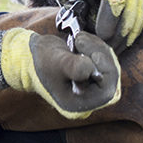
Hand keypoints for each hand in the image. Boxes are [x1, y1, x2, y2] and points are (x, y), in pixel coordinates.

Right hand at [0, 28, 120, 118]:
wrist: (32, 54)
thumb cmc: (42, 61)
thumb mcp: (57, 63)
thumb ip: (75, 68)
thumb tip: (93, 69)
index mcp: (79, 103)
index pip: (106, 90)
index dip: (105, 70)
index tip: (91, 53)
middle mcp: (87, 97)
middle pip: (111, 77)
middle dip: (100, 54)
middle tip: (82, 40)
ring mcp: (90, 85)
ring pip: (109, 65)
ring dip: (97, 47)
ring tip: (79, 38)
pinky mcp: (91, 72)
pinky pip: (103, 59)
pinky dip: (96, 46)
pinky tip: (82, 39)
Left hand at [70, 0, 142, 51]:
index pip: (117, 0)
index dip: (109, 20)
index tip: (98, 37)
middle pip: (130, 16)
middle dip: (115, 37)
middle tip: (99, 54)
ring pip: (137, 20)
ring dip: (123, 39)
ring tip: (108, 54)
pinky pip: (140, 18)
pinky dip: (130, 33)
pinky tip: (118, 44)